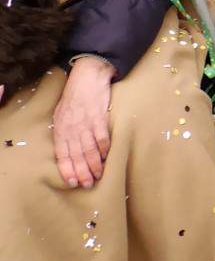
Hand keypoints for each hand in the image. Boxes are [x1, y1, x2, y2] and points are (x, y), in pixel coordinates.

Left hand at [52, 56, 113, 188]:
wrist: (87, 76)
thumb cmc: (75, 96)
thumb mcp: (62, 114)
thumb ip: (65, 131)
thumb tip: (68, 149)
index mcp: (61, 129)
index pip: (62, 154)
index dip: (67, 169)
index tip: (73, 181)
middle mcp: (71, 128)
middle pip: (76, 155)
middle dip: (82, 171)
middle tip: (89, 184)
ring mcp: (85, 124)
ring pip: (89, 150)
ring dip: (94, 164)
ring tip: (99, 175)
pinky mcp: (98, 117)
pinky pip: (101, 137)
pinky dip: (104, 149)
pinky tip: (106, 157)